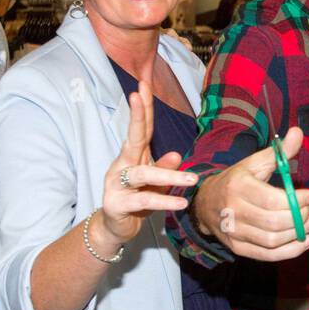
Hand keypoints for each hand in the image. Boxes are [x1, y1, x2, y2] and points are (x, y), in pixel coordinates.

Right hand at [98, 81, 195, 245]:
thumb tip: (176, 155)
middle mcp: (123, 165)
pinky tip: (181, 202)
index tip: (143, 82)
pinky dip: (164, 200)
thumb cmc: (137, 199)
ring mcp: (116, 183)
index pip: (140, 127)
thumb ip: (164, 168)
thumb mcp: (155, 182)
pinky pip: (144, 200)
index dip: (142, 106)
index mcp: (133, 156)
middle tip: (140, 94)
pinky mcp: (117, 203)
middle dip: (136, 114)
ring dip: (169, 175)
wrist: (116, 228)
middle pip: (132, 136)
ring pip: (143, 173)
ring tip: (192, 179)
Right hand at [194, 126, 308, 260]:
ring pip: (271, 241)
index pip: (272, 200)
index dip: (296, 201)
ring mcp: (234, 233)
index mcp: (238, 187)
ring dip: (297, 235)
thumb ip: (278, 152)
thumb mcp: (253, 163)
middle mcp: (233, 211)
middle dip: (299, 218)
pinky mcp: (237, 248)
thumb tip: (298, 132)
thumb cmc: (236, 180)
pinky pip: (266, 255)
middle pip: (273, 223)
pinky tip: (304, 242)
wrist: (205, 203)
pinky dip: (289, 252)